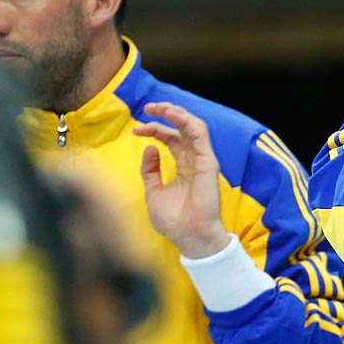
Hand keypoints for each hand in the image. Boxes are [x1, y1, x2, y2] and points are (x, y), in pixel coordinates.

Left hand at [134, 101, 229, 258]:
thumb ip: (150, 171)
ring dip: (176, 113)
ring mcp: (202, 160)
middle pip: (182, 129)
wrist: (189, 237)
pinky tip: (171, 114)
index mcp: (184, 167)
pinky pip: (199, 134)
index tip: (135, 131)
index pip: (171, 139)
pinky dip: (185, 121)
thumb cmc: (174, 221)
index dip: (154, 130)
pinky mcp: (208, 162)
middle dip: (166, 114)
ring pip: (193, 126)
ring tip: (159, 107)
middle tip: (148, 108)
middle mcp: (195, 161)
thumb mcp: (153, 192)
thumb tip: (149, 148)